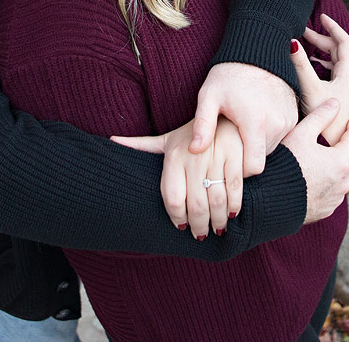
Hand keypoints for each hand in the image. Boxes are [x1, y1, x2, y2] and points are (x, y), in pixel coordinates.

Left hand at [112, 118, 243, 237]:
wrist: (224, 113)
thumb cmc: (192, 133)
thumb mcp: (167, 138)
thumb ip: (141, 144)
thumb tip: (111, 141)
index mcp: (174, 156)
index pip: (173, 198)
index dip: (177, 218)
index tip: (181, 227)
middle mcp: (194, 158)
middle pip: (196, 205)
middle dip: (198, 226)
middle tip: (200, 235)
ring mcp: (217, 157)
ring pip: (217, 200)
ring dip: (218, 220)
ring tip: (216, 229)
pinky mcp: (236, 156)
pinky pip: (235, 189)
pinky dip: (234, 206)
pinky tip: (232, 214)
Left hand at [189, 62, 296, 176]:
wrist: (259, 52)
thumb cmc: (230, 74)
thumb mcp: (210, 96)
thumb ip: (202, 124)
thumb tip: (193, 151)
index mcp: (255, 122)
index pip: (254, 167)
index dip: (239, 170)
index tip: (226, 162)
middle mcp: (277, 124)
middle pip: (262, 160)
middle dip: (246, 157)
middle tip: (230, 142)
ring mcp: (288, 121)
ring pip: (272, 149)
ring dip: (257, 146)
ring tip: (241, 130)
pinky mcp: (294, 117)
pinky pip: (281, 137)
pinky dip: (268, 136)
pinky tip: (254, 123)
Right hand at [281, 99, 348, 223]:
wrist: (269, 201)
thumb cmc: (284, 166)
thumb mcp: (301, 134)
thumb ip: (320, 116)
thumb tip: (334, 104)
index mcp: (341, 162)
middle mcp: (343, 182)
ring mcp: (336, 197)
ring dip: (347, 158)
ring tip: (337, 146)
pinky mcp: (327, 208)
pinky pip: (338, 188)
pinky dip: (336, 175)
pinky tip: (325, 169)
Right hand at [292, 13, 348, 144]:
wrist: (329, 147)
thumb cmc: (322, 122)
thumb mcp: (308, 87)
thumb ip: (300, 63)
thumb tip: (291, 42)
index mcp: (348, 75)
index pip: (343, 41)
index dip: (332, 27)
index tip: (321, 17)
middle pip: (341, 53)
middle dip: (323, 40)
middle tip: (305, 34)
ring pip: (341, 65)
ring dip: (325, 55)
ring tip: (310, 51)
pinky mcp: (345, 102)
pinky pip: (340, 77)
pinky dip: (328, 68)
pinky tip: (318, 72)